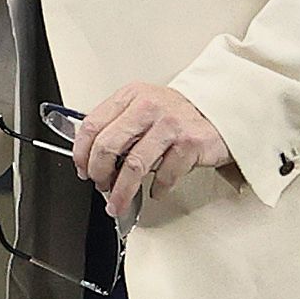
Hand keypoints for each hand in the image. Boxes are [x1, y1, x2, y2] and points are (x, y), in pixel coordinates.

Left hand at [73, 82, 229, 218]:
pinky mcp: (189, 143)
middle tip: (100, 186)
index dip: (82, 153)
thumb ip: (118, 126)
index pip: (92, 124)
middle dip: (99, 174)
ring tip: (118, 203)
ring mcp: (170, 124)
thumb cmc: (176, 115)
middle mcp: (148, 106)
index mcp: (131, 95)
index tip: (82, 169)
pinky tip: (155, 191)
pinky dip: (157, 189)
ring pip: (133, 166)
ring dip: (122, 192)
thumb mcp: (142, 108)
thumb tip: (90, 157)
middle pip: (108, 145)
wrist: (218, 113)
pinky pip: (164, 175)